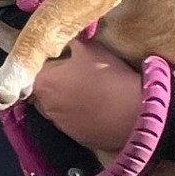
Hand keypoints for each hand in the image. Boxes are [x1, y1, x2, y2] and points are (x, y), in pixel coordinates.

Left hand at [29, 35, 144, 151]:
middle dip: (58, 81)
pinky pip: (74, 121)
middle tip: (80, 74)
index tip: (69, 59)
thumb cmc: (109, 77)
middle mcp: (43, 106)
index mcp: (41, 82)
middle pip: (45, 88)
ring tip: (91, 91)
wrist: (136, 114)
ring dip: (68, 99)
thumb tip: (64, 37)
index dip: (54, 61)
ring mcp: (59, 125)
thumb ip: (71, 41)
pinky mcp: (76, 138)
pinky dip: (81, 114)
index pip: (38, 66)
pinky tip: (97, 107)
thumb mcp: (89, 48)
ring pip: (58, 106)